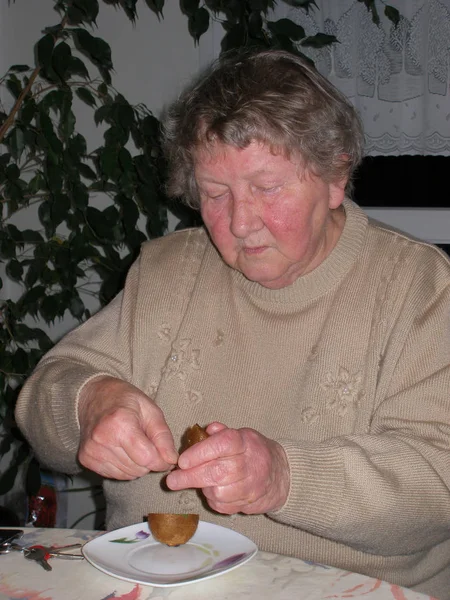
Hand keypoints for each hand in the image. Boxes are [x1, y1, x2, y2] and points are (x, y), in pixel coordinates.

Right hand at [77, 376, 177, 479]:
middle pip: (138, 468)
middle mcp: (103, 440)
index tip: (165, 455)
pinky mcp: (86, 459)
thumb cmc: (124, 400)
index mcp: (121, 424)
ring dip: (137, 465)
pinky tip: (121, 450)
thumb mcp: (151, 410)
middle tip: (146, 443)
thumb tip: (172, 460)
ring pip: (128, 475)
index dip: (161, 460)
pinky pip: (114, 475)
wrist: (92, 397)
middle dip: (149, 461)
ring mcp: (92, 451)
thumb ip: (163, 436)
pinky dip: (124, 467)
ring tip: (133, 445)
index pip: (147, 458)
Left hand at [166, 422, 289, 514]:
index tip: (182, 461)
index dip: (201, 452)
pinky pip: (224, 505)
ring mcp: (251, 485)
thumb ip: (221, 433)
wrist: (280, 475)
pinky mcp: (249, 503)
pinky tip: (213, 491)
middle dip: (191, 477)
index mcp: (245, 442)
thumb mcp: (240, 434)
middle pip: (218, 472)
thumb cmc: (253, 451)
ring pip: (220, 492)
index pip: (223, 444)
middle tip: (172, 481)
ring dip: (203, 488)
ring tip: (198, 482)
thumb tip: (205, 430)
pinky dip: (213, 500)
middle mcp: (250, 463)